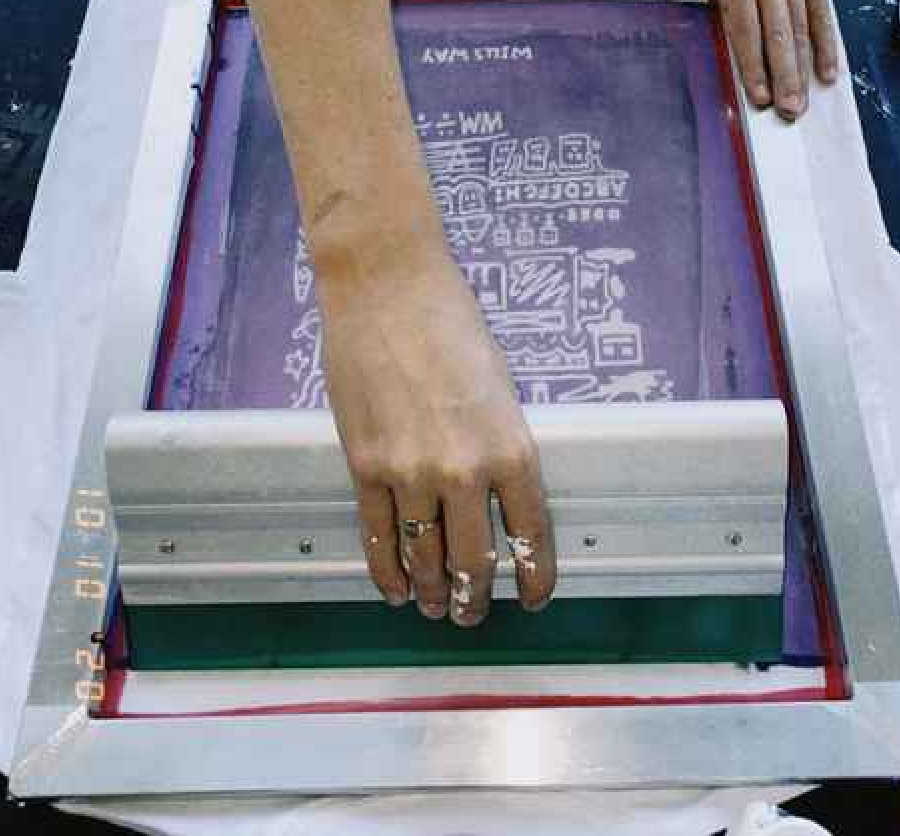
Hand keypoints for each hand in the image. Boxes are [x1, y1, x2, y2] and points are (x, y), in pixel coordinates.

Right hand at [318, 236, 555, 625]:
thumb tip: (496, 492)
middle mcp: (464, 471)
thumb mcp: (498, 384)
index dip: (535, 578)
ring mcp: (410, 473)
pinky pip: (377, 538)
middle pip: (475, 562)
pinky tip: (396, 587)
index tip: (532, 598)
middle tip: (473, 613)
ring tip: (436, 607)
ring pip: (425, 559)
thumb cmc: (450, 321)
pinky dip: (387, 572)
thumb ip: (498, 442)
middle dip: (476, 599)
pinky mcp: (364, 467)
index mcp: (511, 447)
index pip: (531, 536)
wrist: (386, 286)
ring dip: (433, 593)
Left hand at [584, 0, 838, 119]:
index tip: (756, 95)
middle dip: (782, 76)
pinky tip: (828, 73)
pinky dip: (826, 41)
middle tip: (786, 113)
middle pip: (777, 34)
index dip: (750, 61)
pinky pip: (821, 10)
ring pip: (801, 28)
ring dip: (803, 68)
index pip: (743, 23)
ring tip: (803, 104)